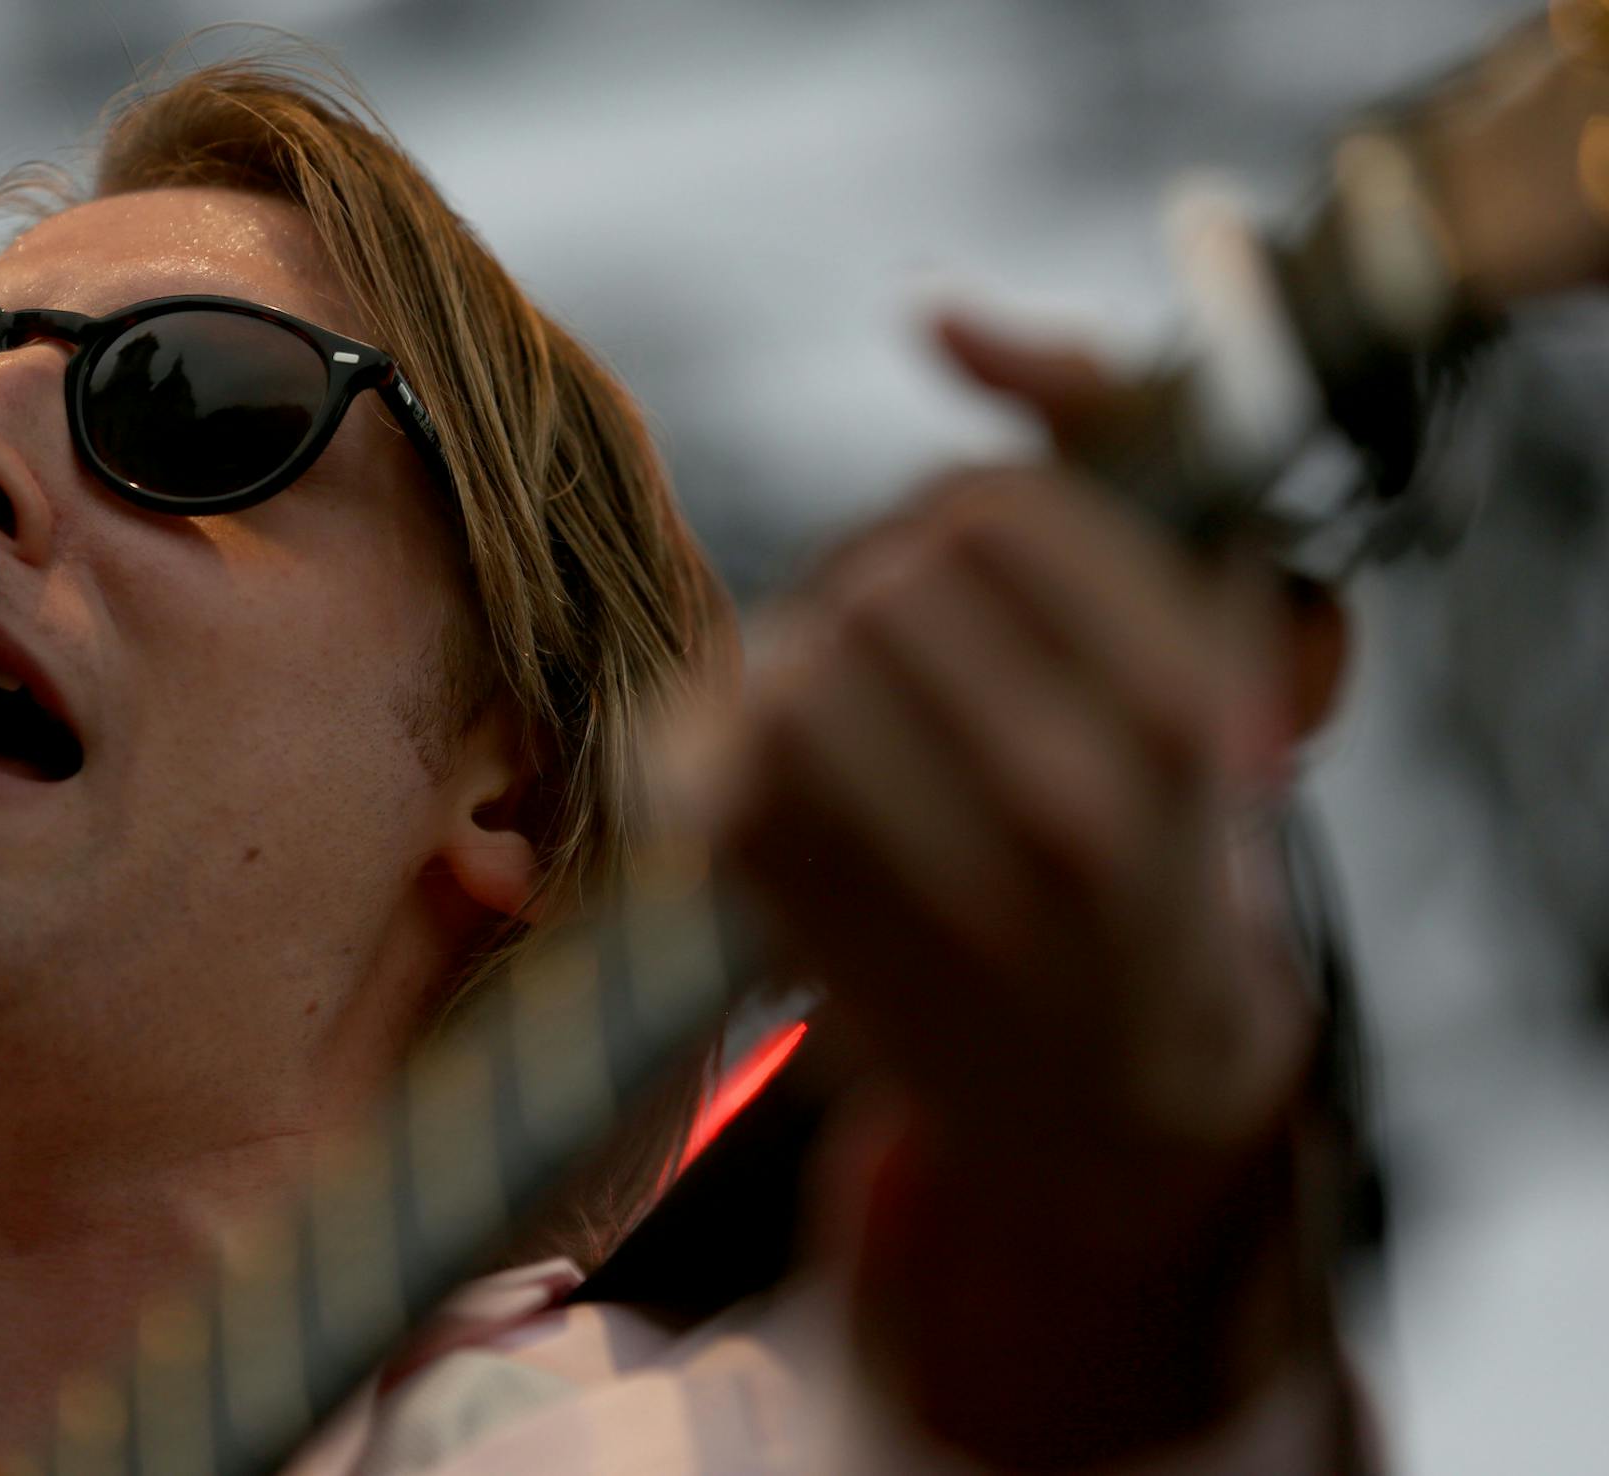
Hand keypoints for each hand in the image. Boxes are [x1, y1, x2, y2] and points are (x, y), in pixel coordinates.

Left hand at [704, 313, 1324, 1461]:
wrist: (1122, 1075)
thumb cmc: (1164, 817)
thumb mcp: (1199, 624)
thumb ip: (1098, 436)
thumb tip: (937, 315)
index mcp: (1181, 715)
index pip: (988, 510)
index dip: (948, 506)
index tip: (963, 558)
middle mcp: (1073, 814)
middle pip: (875, 583)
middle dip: (865, 576)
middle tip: (888, 626)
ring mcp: (947, 901)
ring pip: (783, 678)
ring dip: (793, 657)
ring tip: (836, 696)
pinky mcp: (831, 955)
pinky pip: (715, 782)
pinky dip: (720, 743)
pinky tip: (774, 763)